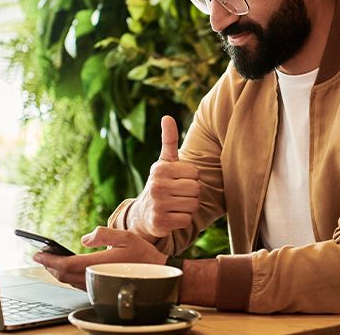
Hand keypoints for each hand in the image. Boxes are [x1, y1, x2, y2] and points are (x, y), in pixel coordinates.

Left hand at [33, 227, 165, 289]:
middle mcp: (95, 277)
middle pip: (63, 275)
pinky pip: (77, 284)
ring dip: (57, 271)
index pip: (66, 264)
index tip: (37, 253)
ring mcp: (97, 285)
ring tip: (50, 261)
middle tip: (39, 256)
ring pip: (69, 281)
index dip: (49, 260)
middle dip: (49, 265)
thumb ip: (104, 234)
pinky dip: (67, 276)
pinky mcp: (100, 288)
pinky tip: (66, 269)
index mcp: (98, 264)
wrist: (157, 275)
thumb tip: (85, 238)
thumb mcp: (126, 236)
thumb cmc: (143, 255)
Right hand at [128, 115, 199, 238]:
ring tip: (175, 205)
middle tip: (178, 195)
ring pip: (193, 205)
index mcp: (160, 169)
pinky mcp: (159, 223)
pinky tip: (172, 217)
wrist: (143, 214)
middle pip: (196, 189)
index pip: (195, 173)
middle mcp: (156, 186)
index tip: (178, 181)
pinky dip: (183, 220)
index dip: (191, 178)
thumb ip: (169, 140)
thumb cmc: (161, 183)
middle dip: (192, 193)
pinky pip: (187, 220)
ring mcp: (157, 205)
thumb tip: (167, 116)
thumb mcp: (164, 162)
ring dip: (188, 207)